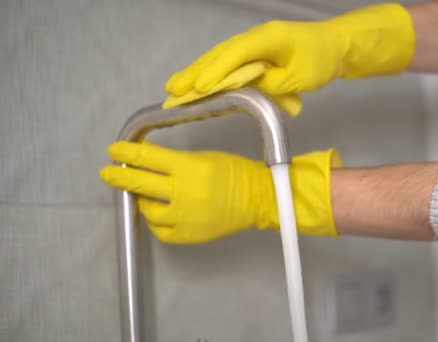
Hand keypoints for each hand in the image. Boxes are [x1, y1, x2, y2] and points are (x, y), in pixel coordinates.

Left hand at [99, 141, 341, 243]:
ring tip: (145, 194)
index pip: (148, 158)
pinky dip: (156, 221)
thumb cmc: (232, 171)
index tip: (114, 151)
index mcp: (188, 167)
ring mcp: (184, 216)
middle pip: (140, 183)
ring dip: (142, 200)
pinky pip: (160, 230)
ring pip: (147, 209)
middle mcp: (183, 191)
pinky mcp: (188, 234)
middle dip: (120, 176)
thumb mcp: (203, 157)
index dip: (127, 153)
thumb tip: (147, 160)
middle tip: (107, 172)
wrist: (258, 198)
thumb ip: (175, 161)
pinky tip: (158, 213)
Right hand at [164, 3, 415, 114]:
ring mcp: (254, 42)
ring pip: (221, 57)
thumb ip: (269, 84)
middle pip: (220, 54)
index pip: (235, 55)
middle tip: (172, 90)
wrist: (335, 46)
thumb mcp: (297, 78)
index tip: (197, 89)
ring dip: (199, 73)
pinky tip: (200, 84)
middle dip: (195, 72)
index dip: (215, 72)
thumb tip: (243, 89)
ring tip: (176, 89)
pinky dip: (214, 73)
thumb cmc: (320, 60)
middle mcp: (255, 37)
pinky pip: (230, 62)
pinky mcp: (255, 51)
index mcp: (267, 39)